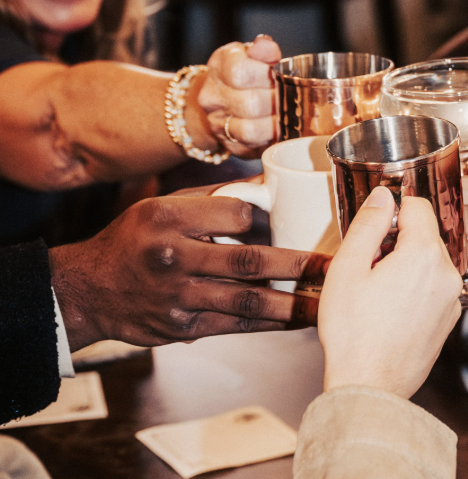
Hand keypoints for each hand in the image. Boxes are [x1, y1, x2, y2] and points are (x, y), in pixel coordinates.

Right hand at [49, 195, 308, 350]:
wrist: (89, 291)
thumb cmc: (134, 239)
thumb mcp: (163, 205)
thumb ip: (214, 196)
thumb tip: (270, 184)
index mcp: (168, 218)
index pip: (234, 214)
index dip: (262, 218)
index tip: (289, 220)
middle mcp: (172, 258)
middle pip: (248, 261)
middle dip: (298, 266)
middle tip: (333, 266)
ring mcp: (177, 298)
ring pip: (247, 302)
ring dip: (292, 304)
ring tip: (327, 302)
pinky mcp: (182, 328)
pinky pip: (235, 327)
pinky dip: (269, 325)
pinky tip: (296, 321)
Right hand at [198, 35, 281, 157]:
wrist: (219, 97)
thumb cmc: (244, 74)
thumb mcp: (251, 54)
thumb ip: (262, 50)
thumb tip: (267, 47)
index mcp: (220, 67)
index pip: (240, 72)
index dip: (266, 75)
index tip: (278, 75)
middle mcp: (212, 96)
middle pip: (250, 103)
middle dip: (277, 101)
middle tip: (289, 97)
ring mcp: (217, 123)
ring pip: (250, 130)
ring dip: (275, 123)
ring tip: (286, 114)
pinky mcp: (229, 144)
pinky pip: (253, 147)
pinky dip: (271, 139)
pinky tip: (279, 129)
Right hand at [318, 187, 462, 398]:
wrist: (369, 386)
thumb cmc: (353, 333)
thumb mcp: (348, 268)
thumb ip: (368, 224)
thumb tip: (383, 196)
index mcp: (424, 254)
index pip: (418, 205)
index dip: (392, 210)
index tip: (374, 229)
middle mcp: (447, 273)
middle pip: (425, 234)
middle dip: (398, 240)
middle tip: (369, 266)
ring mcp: (452, 299)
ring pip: (430, 261)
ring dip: (407, 264)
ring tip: (377, 291)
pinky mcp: (449, 319)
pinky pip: (434, 286)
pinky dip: (416, 287)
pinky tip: (390, 309)